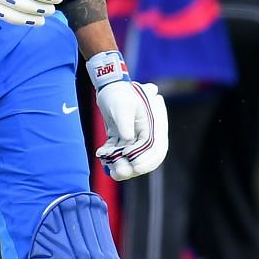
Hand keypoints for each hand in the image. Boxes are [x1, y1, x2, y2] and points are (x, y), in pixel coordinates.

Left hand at [88, 51, 168, 180]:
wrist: (108, 85)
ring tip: (111, 170)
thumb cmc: (118, 93)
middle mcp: (145, 133)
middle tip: (119, 174)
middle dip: (133, 168)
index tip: (134, 166)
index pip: (156, 149)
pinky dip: (112, 156)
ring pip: (130, 156)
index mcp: (153, 126)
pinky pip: (118, 150)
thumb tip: (128, 141)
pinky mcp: (120, 136)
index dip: (147, 161)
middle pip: (144, 157)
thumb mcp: (123, 107)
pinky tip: (102, 156)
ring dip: (121, 165)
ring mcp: (133, 135)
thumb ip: (126, 125)